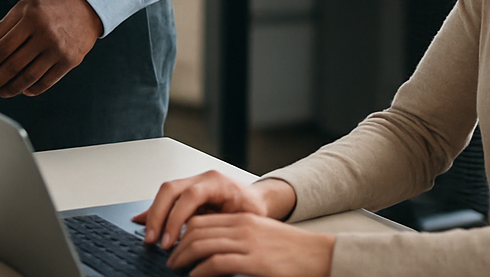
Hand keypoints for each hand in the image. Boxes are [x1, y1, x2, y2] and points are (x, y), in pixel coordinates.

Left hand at [0, 0, 102, 96]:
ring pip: (28, 77)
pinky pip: (46, 81)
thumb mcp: (23, 8)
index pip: (0, 48)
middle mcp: (45, 33)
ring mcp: (59, 49)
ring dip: (10, 88)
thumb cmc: (51, 4)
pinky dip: (31, 89)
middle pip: (12, 65)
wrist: (88, 3)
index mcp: (30, 17)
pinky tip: (22, 90)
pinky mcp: (70, 60)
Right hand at [134, 173, 295, 249]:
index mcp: (217, 182)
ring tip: (149, 237)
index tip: (170, 241)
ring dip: (154, 215)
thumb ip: (219, 227)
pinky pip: (167, 198)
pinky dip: (155, 211)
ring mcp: (193, 182)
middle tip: (152, 239)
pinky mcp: (187, 191)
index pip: (190, 196)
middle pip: (170, 189)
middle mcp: (202, 179)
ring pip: (165, 192)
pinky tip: (143, 220)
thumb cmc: (254, 209)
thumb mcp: (242, 220)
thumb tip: (199, 243)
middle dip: (157, 215)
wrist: (258, 199)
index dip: (176, 219)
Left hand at [166, 213, 333, 276]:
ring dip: (183, 257)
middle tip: (170, 258)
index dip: (182, 231)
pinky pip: (217, 262)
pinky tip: (194, 276)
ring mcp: (247, 243)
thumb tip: (215, 251)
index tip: (175, 243)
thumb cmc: (293, 249)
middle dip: (178, 245)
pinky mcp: (254, 261)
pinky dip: (200, 270)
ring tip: (176, 267)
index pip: (202, 219)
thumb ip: (240, 238)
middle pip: (197, 230)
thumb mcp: (262, 236)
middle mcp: (242, 227)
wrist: (318, 254)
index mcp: (243, 219)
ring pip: (202, 244)